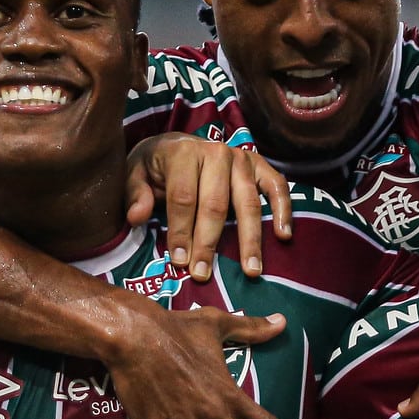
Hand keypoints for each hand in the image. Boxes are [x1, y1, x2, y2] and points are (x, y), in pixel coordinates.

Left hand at [126, 134, 291, 278]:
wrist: (175, 144)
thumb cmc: (155, 166)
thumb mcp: (135, 174)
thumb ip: (135, 194)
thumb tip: (137, 217)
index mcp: (184, 154)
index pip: (183, 198)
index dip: (181, 231)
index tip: (180, 262)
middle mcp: (216, 153)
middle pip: (214, 204)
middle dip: (208, 242)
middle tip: (204, 274)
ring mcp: (241, 158)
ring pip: (247, 202)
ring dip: (250, 238)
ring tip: (251, 270)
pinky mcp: (259, 165)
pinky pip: (277, 187)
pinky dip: (283, 210)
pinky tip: (283, 236)